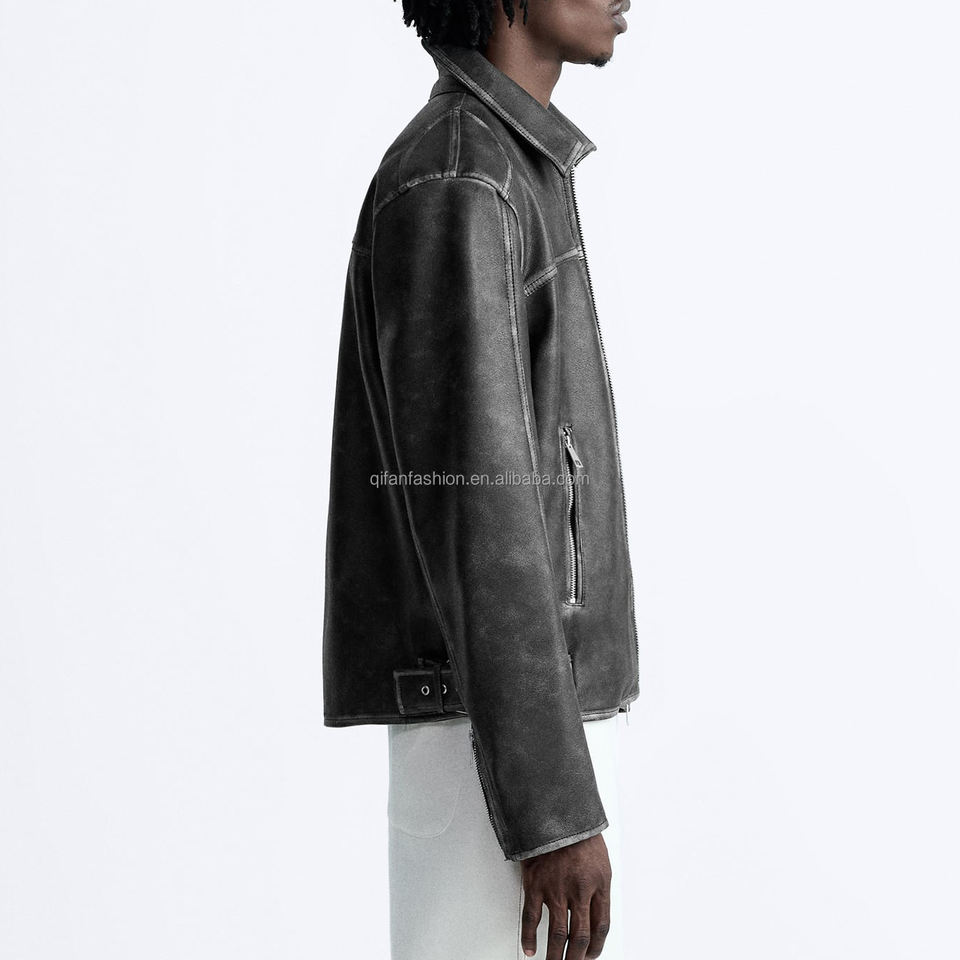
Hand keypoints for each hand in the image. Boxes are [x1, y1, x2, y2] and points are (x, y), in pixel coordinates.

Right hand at [520, 832, 611, 958]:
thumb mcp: (600, 860)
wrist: (555, 813)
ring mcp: (557, 890)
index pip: (601, 927)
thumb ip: (599, 887)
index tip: (592, 956)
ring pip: (558, 935)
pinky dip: (529, 937)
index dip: (597, 947)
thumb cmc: (578, 833)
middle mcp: (580, 891)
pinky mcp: (535, 885)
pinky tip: (530, 948)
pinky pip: (532, 918)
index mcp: (599, 885)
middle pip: (581, 937)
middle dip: (577, 958)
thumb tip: (595, 912)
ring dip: (556, 956)